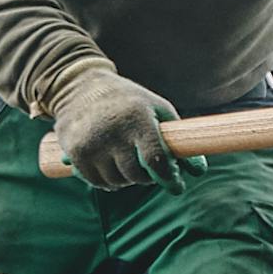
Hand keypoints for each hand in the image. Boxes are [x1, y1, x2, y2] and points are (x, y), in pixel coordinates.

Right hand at [52, 70, 201, 191]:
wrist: (81, 87)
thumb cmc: (130, 101)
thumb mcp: (158, 110)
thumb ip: (179, 140)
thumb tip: (198, 171)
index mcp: (137, 119)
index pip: (156, 160)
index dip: (169, 178)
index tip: (177, 186)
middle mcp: (112, 132)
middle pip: (137, 175)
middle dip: (148, 176)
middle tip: (148, 167)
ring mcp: (90, 143)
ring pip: (118, 182)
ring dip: (127, 179)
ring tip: (127, 162)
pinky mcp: (74, 152)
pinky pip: (96, 182)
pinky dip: (107, 181)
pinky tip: (111, 168)